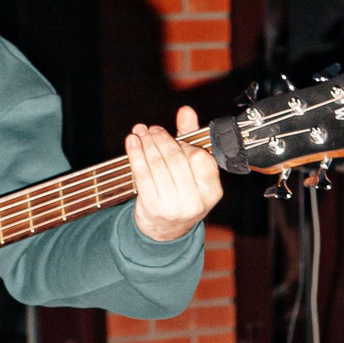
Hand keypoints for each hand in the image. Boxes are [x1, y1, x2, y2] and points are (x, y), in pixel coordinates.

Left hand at [126, 106, 223, 243]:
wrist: (164, 231)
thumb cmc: (181, 195)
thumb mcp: (191, 173)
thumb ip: (192, 140)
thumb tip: (186, 111)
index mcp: (211, 192)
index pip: (200, 158)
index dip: (184, 144)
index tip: (171, 136)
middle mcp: (195, 201)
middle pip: (176, 159)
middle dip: (161, 139)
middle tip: (151, 130)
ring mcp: (173, 206)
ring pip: (158, 165)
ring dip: (146, 144)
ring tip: (140, 133)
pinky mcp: (152, 207)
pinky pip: (142, 174)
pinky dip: (135, 155)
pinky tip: (132, 142)